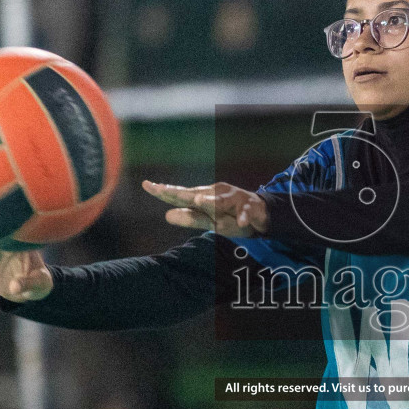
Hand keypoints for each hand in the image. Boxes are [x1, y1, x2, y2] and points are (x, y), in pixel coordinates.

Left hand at [142, 181, 267, 237]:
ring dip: (211, 201)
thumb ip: (190, 218)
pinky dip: (243, 217)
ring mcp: (234, 200)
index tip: (146, 185)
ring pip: (221, 201)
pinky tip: (240, 222)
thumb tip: (167, 215)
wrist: (261, 212)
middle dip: (179, 193)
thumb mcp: (209, 219)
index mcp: (204, 197)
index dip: (164, 191)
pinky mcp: (250, 208)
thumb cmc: (230, 214)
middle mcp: (217, 194)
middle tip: (161, 190)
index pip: (181, 195)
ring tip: (198, 201)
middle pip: (196, 195)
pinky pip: (246, 212)